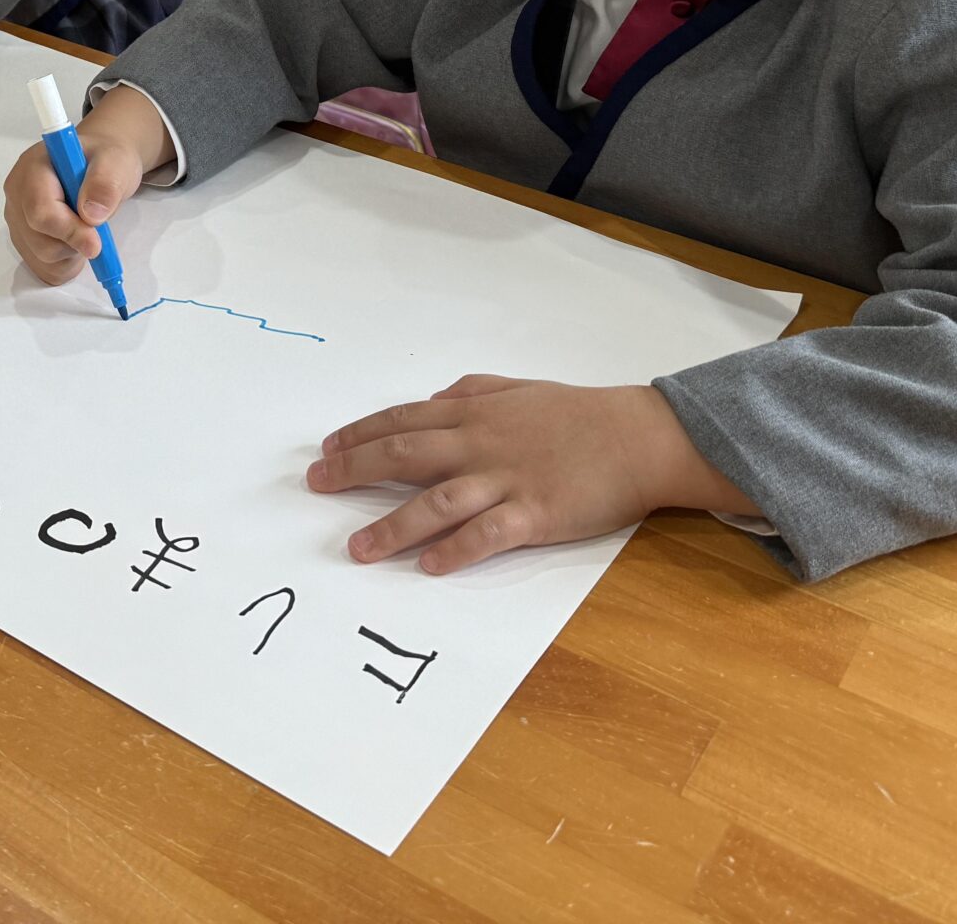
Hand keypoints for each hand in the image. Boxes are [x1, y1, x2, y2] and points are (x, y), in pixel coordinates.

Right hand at [3, 86, 168, 283]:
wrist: (98, 164)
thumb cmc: (103, 160)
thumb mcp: (115, 161)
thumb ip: (105, 182)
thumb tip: (92, 214)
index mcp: (33, 168)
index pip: (40, 210)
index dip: (69, 231)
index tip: (97, 243)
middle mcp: (17, 195)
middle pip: (39, 241)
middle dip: (74, 244)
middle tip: (97, 229)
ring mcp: (17, 220)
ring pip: (41, 259)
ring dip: (71, 254)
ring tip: (86, 229)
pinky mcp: (24, 240)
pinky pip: (43, 269)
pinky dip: (65, 265)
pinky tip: (76, 243)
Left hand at [306, 377, 754, 573]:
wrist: (639, 436)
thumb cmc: (581, 413)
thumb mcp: (519, 389)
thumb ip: (473, 392)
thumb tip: (434, 399)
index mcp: (475, 414)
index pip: (403, 422)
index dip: (361, 434)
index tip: (327, 449)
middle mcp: (481, 445)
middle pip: (404, 456)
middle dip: (354, 470)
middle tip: (316, 485)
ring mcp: (507, 481)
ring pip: (437, 502)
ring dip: (392, 526)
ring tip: (357, 548)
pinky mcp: (535, 514)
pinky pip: (488, 534)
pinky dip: (456, 550)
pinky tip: (428, 566)